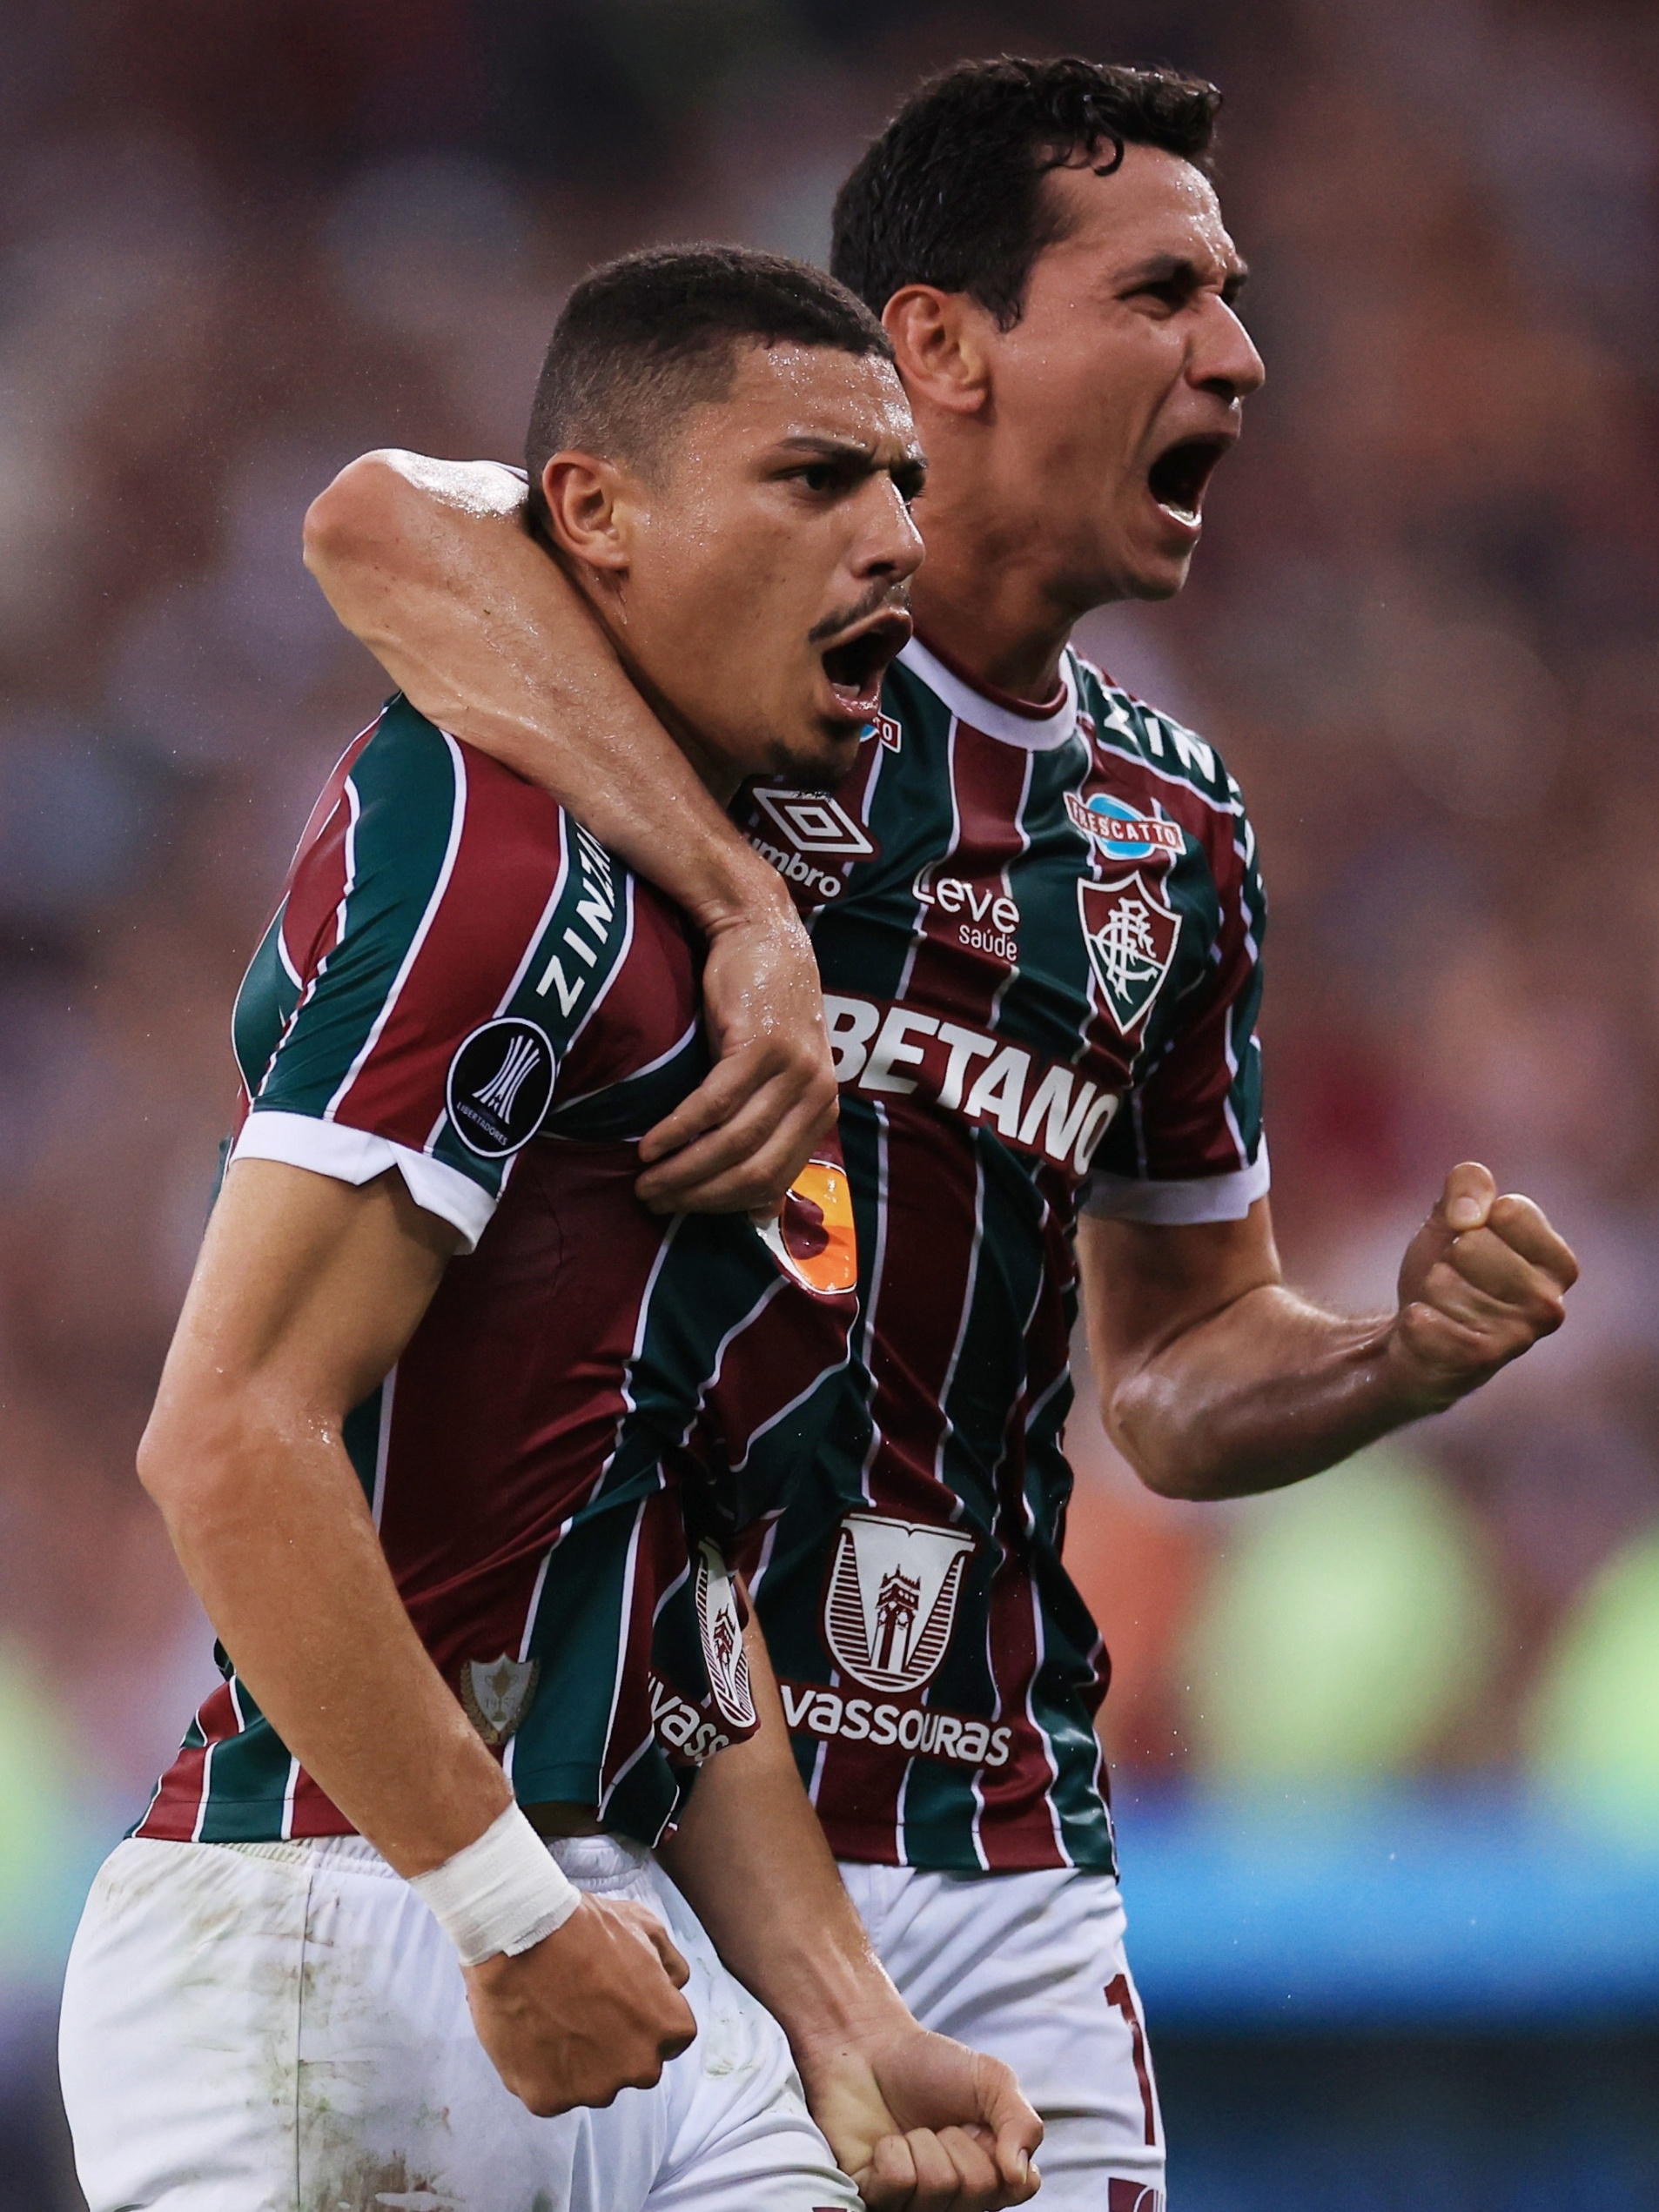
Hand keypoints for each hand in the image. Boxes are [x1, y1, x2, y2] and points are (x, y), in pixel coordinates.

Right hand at [463, 1893, 696, 2116]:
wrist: (521, 1934)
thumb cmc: (585, 1926)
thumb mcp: (646, 1925)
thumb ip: (670, 1965)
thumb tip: (673, 1989)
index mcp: (668, 2027)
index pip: (670, 2038)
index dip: (645, 2017)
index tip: (620, 2002)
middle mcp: (639, 2067)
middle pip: (633, 2065)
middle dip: (616, 2045)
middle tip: (584, 2010)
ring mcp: (593, 2089)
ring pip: (592, 2083)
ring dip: (579, 2063)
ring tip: (552, 2019)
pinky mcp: (549, 2100)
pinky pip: (551, 2093)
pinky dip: (541, 2073)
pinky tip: (531, 2036)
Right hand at [636, 877, 837, 1215]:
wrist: (761, 932)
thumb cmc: (760, 1009)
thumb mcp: (778, 1075)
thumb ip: (772, 1132)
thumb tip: (757, 1215)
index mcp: (822, 1111)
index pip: (775, 1181)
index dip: (725, 1205)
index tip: (683, 1211)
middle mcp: (817, 1095)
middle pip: (754, 1170)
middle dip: (699, 1195)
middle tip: (654, 1202)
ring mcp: (793, 1069)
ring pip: (734, 1142)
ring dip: (683, 1170)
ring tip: (644, 1181)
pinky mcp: (761, 1044)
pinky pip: (715, 1103)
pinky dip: (679, 1130)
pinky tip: (651, 1146)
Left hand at [799, 2018, 1042, 2210]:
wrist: (871, 2048)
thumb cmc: (933, 2067)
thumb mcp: (991, 2080)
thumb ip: (1021, 2123)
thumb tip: (1020, 2175)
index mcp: (992, 2175)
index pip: (1018, 2188)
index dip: (999, 2150)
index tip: (978, 2123)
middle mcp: (956, 2199)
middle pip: (976, 2189)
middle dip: (958, 2141)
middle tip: (940, 2122)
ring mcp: (914, 2203)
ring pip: (936, 2187)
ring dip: (923, 2143)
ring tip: (912, 2130)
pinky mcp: (874, 2198)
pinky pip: (897, 2183)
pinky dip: (892, 2150)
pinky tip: (884, 2141)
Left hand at [1388, 1161, 1577, 1411]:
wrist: (1415, 1333)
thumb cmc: (1449, 1269)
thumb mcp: (1456, 1214)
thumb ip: (1469, 1183)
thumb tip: (1469, 1217)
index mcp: (1558, 1264)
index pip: (1511, 1211)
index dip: (1473, 1217)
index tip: (1472, 1239)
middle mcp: (1549, 1305)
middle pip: (1472, 1245)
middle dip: (1447, 1256)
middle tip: (1452, 1278)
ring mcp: (1515, 1339)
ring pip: (1444, 1283)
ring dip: (1430, 1289)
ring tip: (1443, 1306)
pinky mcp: (1475, 1365)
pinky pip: (1426, 1323)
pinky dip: (1414, 1318)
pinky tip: (1425, 1328)